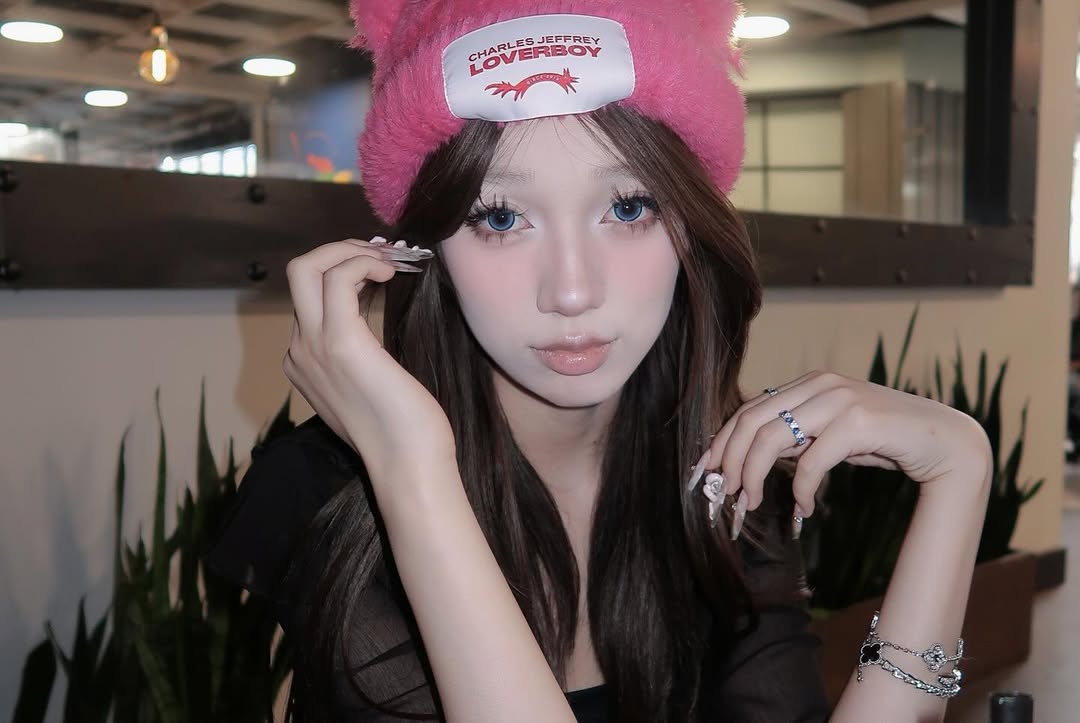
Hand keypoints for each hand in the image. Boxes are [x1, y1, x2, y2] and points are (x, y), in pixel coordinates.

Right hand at [282, 238, 453, 485]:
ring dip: (352, 251)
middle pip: (297, 273)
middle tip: (382, 256)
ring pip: (308, 268)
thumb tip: (374, 304)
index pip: (310, 296)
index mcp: (303, 361)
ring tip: (390, 260)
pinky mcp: (341, 343)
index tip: (381, 269)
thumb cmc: (403, 429)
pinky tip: (392, 271)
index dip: (345, 272)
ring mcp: (313, 346)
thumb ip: (361, 347)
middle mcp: (299, 351)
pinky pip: (339, 278)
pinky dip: (364, 262)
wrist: (408, 466)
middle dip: (339, 251)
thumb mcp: (372, 381)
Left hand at [690, 371, 992, 537]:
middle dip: (731, 462)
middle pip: (752, 422)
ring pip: (773, 438)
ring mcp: (840, 399)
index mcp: (809, 383)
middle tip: (726, 495)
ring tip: (753, 504)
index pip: (749, 410)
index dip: (722, 442)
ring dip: (755, 476)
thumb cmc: (884, 440)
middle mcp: (821, 384)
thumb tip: (751, 459)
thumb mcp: (831, 435)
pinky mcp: (859, 421)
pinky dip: (802, 489)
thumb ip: (797, 438)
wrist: (944, 440)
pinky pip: (812, 460)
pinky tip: (805, 507)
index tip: (706, 473)